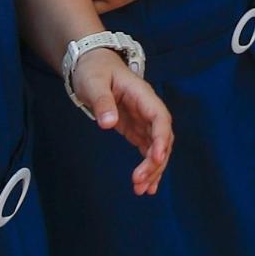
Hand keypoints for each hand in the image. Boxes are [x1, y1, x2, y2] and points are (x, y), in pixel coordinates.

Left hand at [72, 52, 173, 195]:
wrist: (92, 65)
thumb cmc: (94, 70)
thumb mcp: (94, 82)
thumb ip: (102, 101)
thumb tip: (108, 124)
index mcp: (142, 96)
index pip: (160, 118)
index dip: (161, 138)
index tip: (155, 157)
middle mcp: (148, 109)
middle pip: (162, 138)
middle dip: (155, 162)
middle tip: (139, 182)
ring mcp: (143, 120)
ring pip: (157, 148)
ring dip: (153, 169)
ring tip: (142, 190)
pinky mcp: (136, 129)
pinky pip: (147, 151)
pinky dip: (148, 168)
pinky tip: (146, 186)